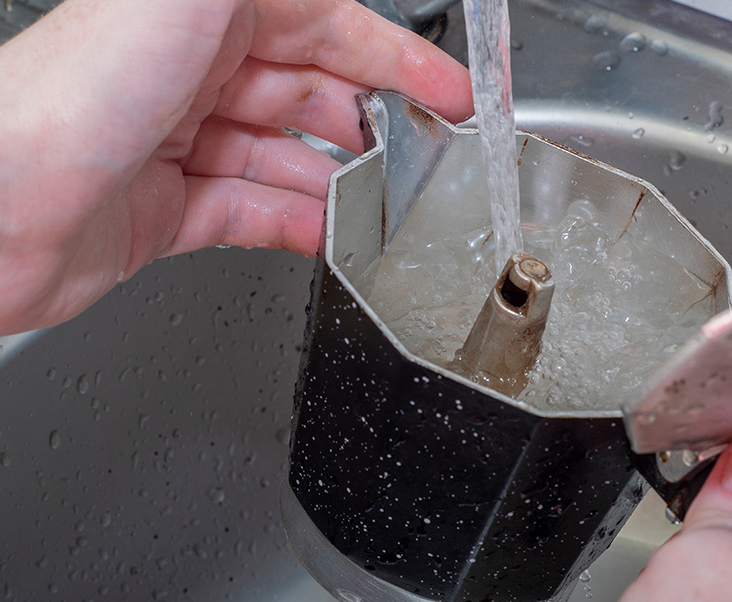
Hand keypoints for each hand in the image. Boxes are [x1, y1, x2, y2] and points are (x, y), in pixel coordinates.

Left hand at [0, 0, 471, 333]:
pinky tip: (332, 238)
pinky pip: (254, 214)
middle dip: (376, 123)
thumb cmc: (69, 99)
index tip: (449, 93)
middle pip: (313, 94)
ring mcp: (180, 144)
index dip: (397, 58)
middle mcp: (191, 73)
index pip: (326, 27)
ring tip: (389, 206)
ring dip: (343, 182)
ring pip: (288, 158)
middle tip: (426, 158)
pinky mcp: (167, 212)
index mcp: (205, 17)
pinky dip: (299, 226)